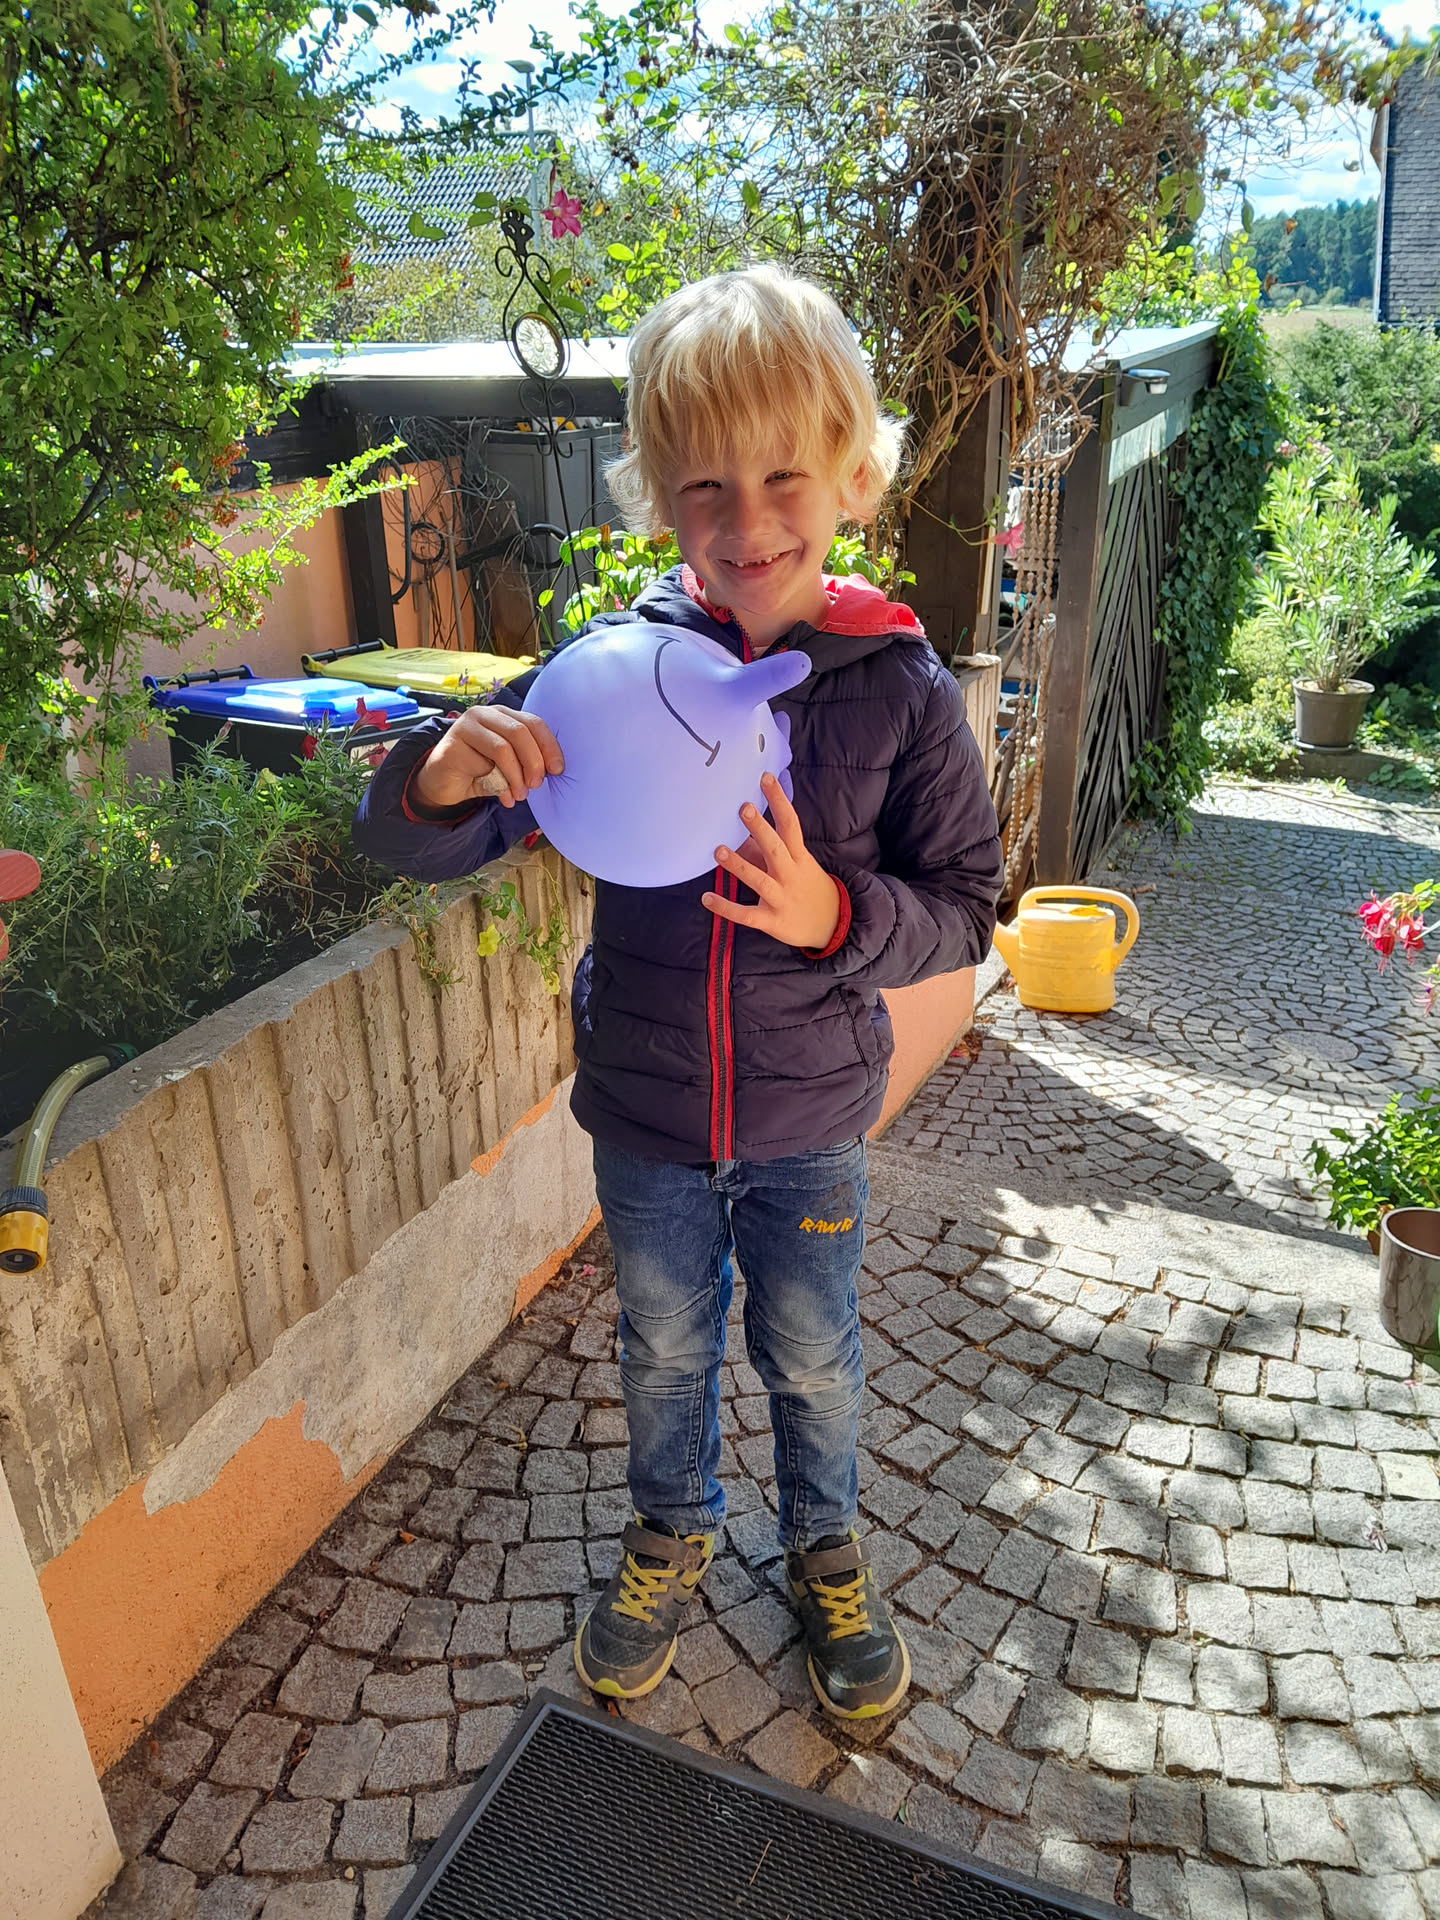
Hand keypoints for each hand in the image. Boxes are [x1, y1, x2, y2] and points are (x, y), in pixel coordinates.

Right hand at [410, 706, 562, 809]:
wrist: (443, 783)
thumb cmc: (480, 772)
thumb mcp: (510, 765)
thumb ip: (528, 760)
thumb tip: (553, 769)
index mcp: (503, 715)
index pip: (533, 723)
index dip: (549, 746)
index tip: (557, 769)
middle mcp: (485, 714)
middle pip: (520, 732)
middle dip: (534, 762)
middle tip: (536, 785)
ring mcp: (466, 726)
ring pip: (503, 748)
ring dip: (516, 776)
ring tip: (519, 795)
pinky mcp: (452, 744)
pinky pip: (482, 764)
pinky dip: (498, 784)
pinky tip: (502, 796)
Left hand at [703, 773, 840, 950]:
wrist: (831, 925)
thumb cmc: (806, 887)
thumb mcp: (794, 864)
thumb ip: (765, 848)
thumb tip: (739, 829)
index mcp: (798, 856)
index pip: (789, 824)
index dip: (778, 800)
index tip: (765, 778)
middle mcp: (790, 874)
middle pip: (776, 848)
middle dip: (760, 829)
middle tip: (743, 808)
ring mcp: (781, 898)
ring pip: (758, 880)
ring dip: (738, 865)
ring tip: (718, 850)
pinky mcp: (772, 921)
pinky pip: (746, 915)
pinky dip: (726, 908)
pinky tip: (706, 898)